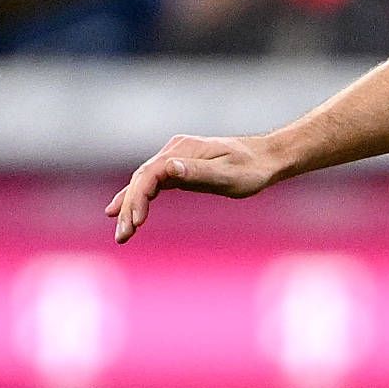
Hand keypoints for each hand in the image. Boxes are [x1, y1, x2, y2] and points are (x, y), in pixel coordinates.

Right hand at [109, 133, 287, 241]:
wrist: (267, 157)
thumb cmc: (252, 169)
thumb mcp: (228, 174)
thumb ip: (198, 173)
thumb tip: (169, 168)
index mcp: (182, 150)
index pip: (149, 175)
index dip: (139, 198)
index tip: (136, 222)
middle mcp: (173, 151)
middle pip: (141, 180)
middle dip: (128, 208)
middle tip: (122, 237)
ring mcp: (175, 158)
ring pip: (143, 182)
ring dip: (130, 206)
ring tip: (121, 233)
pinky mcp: (179, 166)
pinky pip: (152, 182)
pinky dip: (139, 197)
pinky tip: (125, 211)